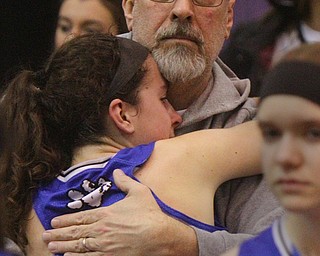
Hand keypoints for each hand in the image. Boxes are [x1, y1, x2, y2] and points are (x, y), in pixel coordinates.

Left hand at [42, 169, 197, 255]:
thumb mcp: (138, 191)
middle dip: (59, 234)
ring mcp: (105, 245)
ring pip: (78, 246)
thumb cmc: (149, 213)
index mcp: (106, 214)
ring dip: (63, 246)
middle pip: (75, 232)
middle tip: (46, 235)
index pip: (80, 217)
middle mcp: (101, 230)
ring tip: (51, 247)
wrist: (160, 234)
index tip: (54, 221)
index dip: (65, 220)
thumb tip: (116, 171)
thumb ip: (124, 181)